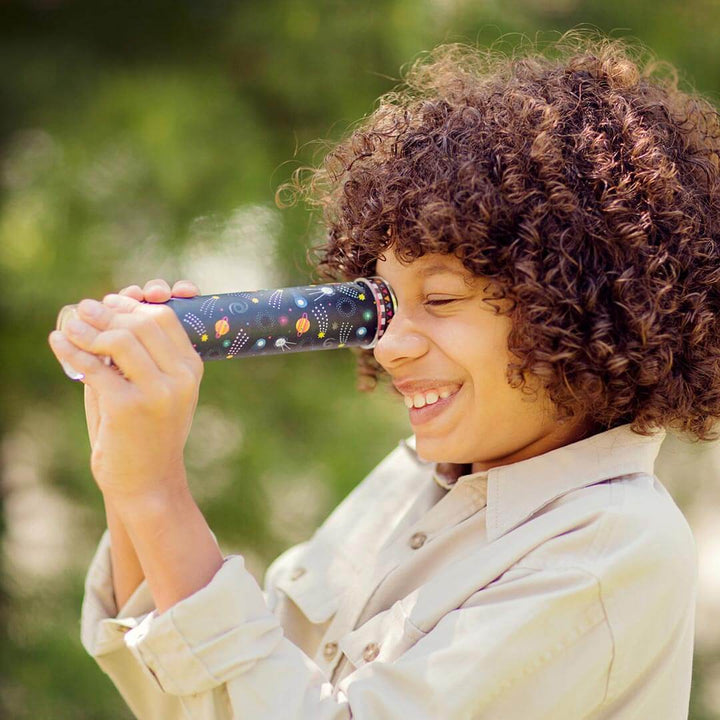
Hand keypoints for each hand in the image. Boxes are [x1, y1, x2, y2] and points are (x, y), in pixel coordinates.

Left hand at [48, 279, 202, 503]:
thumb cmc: (148, 431)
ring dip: (88, 328)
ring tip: (70, 324)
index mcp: (192, 369)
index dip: (134, 303)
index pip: (164, 318)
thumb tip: (105, 311)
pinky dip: (72, 351)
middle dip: (108, 311)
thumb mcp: (157, 389)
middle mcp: (180, 378)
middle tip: (84, 308)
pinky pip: (94, 368)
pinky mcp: (128, 408)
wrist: (148, 480)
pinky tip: (58, 342)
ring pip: (120, 340)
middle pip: (142, 323)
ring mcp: (157, 393)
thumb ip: (139, 355)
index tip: (110, 300)